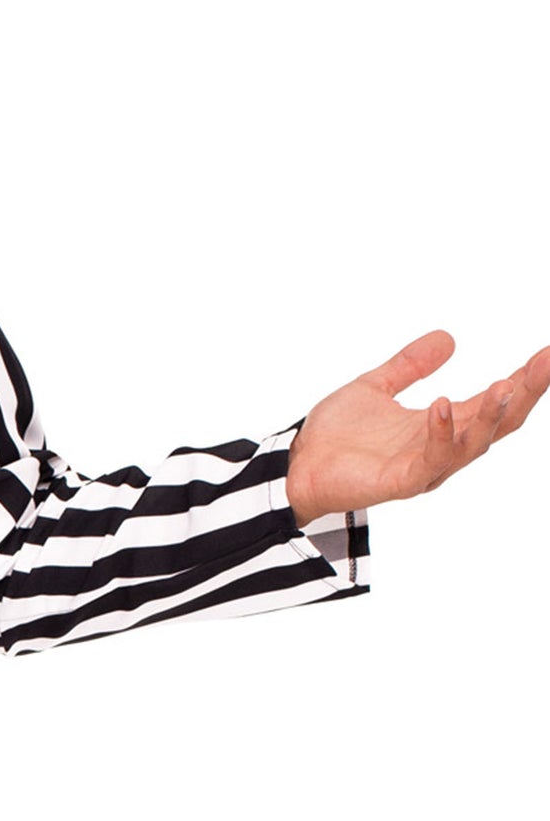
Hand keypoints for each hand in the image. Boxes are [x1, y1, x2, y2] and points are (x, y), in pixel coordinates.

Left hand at [285, 328, 549, 523]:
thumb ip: (411, 365)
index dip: (524, 378)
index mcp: (442, 425)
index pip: (494, 400)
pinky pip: (430, 462)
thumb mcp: (376, 386)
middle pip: (498, 423)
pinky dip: (441, 434)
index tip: (547, 352)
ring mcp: (424, 467)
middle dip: (526, 392)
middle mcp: (441, 448)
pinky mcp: (399, 483)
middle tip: (546, 362)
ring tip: (508, 383)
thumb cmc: (335, 436)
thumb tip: (449, 337)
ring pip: (473, 445)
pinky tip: (442, 405)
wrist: (295, 465)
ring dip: (492, 415)